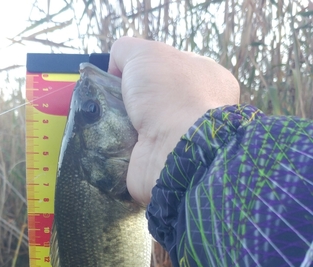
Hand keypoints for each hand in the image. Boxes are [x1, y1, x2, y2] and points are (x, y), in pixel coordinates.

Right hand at [108, 37, 239, 204]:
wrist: (177, 149)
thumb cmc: (170, 95)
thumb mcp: (145, 54)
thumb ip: (127, 50)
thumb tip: (116, 68)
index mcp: (209, 79)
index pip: (175, 67)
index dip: (149, 68)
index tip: (128, 75)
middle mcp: (200, 110)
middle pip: (157, 99)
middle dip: (134, 99)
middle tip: (117, 100)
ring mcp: (184, 139)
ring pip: (144, 127)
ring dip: (124, 123)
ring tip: (110, 121)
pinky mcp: (165, 162)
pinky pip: (137, 153)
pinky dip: (123, 147)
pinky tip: (114, 140)